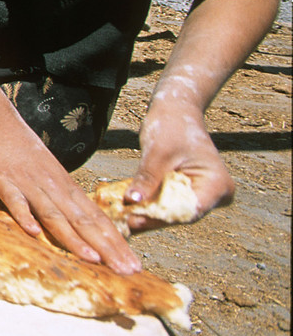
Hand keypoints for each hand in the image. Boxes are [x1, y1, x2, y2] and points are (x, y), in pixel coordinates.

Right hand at [0, 113, 141, 273]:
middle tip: (126, 270)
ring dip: (74, 238)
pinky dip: (25, 216)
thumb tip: (80, 225)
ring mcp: (29, 184)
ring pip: (54, 214)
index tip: (133, 265)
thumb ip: (63, 199)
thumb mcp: (51, 173)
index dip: (116, 242)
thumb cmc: (24, 149)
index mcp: (67, 187)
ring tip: (92, 259)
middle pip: (83, 221)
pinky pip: (15, 201)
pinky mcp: (3, 181)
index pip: (98, 218)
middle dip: (106, 247)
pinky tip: (33, 232)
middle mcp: (53, 187)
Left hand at [128, 101, 232, 229]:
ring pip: (170, 211)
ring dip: (145, 213)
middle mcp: (215, 196)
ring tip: (118, 220)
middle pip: (178, 214)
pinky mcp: (186, 193)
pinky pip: (165, 203)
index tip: (132, 221)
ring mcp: (201, 195)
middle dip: (149, 218)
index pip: (187, 211)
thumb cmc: (171, 126)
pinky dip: (147, 205)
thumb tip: (131, 202)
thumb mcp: (157, 153)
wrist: (177, 110)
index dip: (159, 218)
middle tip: (120, 225)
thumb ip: (147, 178)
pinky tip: (124, 210)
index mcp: (218, 186)